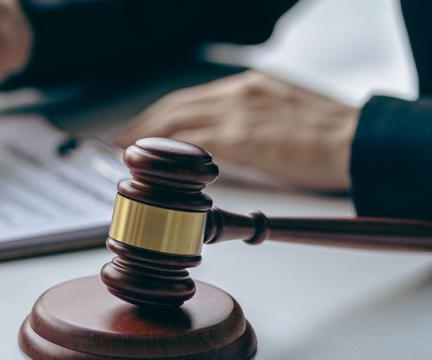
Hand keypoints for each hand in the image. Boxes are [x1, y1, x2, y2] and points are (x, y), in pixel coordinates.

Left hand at [114, 71, 359, 190]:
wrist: (360, 141)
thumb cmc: (332, 135)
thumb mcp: (284, 113)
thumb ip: (251, 121)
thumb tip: (223, 144)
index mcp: (251, 84)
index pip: (192, 96)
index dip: (161, 112)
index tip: (142, 125)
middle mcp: (240, 92)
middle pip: (176, 106)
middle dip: (144, 123)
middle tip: (120, 138)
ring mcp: (240, 113)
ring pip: (177, 121)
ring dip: (147, 137)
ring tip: (126, 150)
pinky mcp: (244, 137)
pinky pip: (195, 143)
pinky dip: (169, 152)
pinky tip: (155, 162)